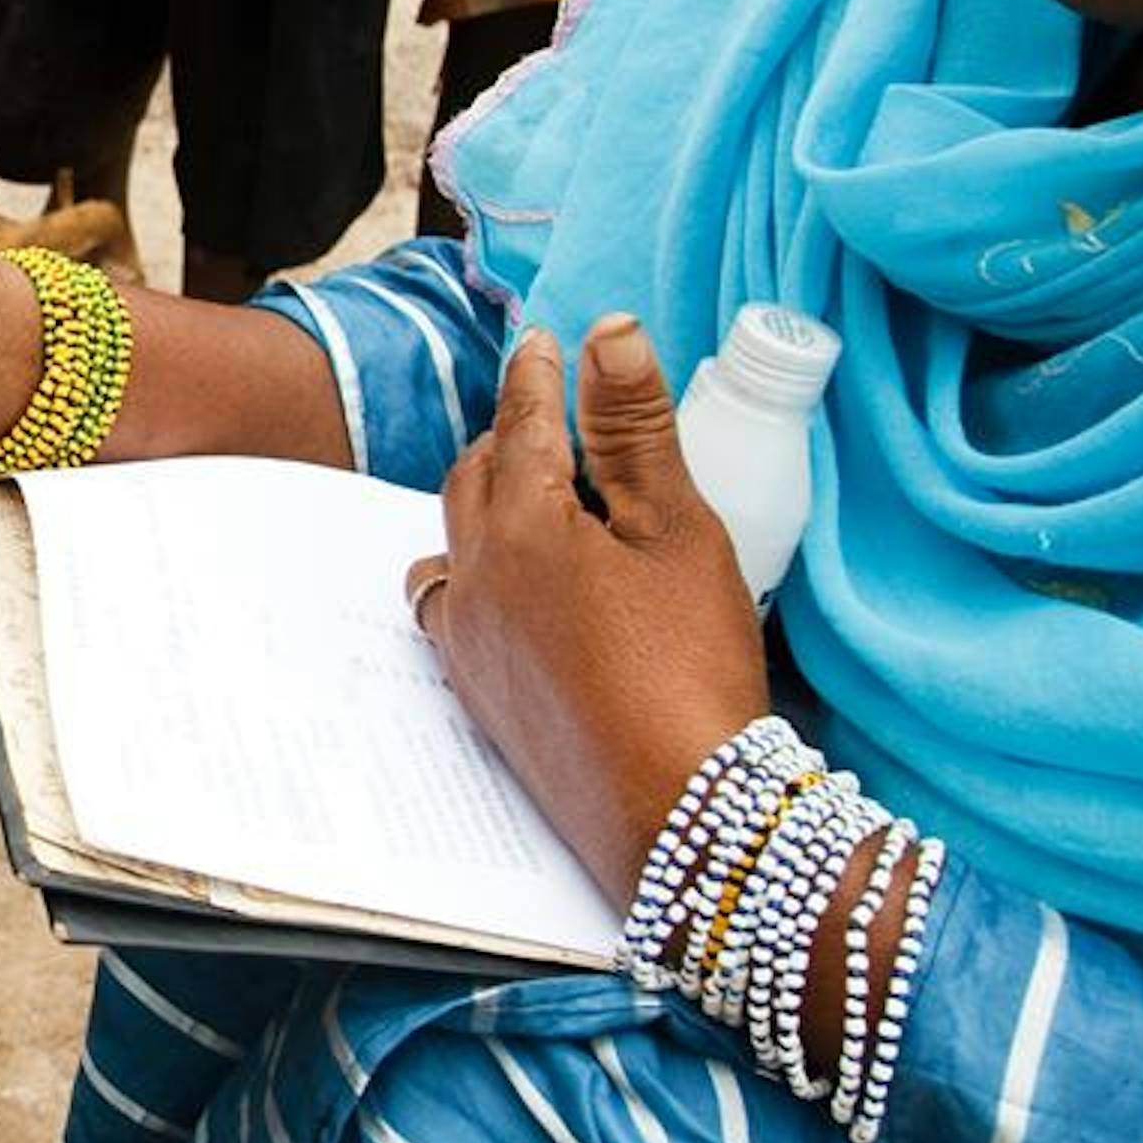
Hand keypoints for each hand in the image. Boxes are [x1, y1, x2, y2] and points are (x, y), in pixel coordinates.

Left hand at [405, 319, 770, 897]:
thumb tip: (607, 332)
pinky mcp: (476, 693)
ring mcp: (467, 640)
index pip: (522, 421)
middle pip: (475, 476)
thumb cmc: (690, 665)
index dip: (538, 375)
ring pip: (452, 542)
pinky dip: (474, 573)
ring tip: (532, 497)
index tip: (544, 342)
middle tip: (545, 413)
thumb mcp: (679, 531)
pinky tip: (511, 587)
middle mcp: (475, 576)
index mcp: (523, 525)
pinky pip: (451, 606)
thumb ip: (635, 428)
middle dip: (507, 436)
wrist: (677, 810)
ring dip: (483, 506)